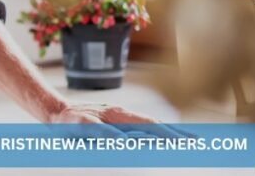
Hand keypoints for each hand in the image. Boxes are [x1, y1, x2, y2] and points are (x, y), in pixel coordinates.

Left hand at [48, 102, 189, 139]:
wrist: (55, 112)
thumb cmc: (67, 121)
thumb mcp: (82, 126)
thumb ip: (103, 134)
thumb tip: (125, 142)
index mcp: (117, 115)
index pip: (150, 126)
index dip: (169, 134)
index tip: (187, 141)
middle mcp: (122, 115)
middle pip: (155, 125)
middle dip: (176, 133)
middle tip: (198, 142)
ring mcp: (120, 118)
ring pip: (149, 127)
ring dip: (169, 134)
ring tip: (188, 141)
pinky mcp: (117, 123)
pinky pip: (140, 129)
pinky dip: (155, 133)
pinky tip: (163, 139)